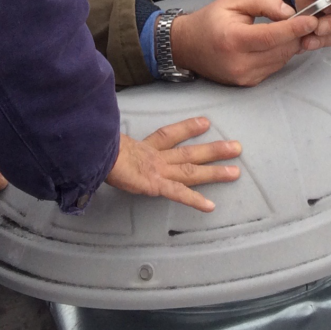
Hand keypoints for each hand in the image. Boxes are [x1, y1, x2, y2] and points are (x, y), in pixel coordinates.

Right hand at [106, 117, 240, 211]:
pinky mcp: (155, 184)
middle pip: (189, 152)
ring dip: (213, 172)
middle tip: (236, 147)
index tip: (205, 122)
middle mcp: (155, 157)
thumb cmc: (96, 146)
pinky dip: (194, 200)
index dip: (187, 128)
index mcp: (143, 147)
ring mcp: (157, 171)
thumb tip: (100, 133)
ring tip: (235, 172)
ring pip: (190, 171)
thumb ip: (110, 141)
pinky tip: (210, 207)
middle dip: (213, 150)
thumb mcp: (104, 140)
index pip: (169, 134)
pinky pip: (178, 193)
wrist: (94, 152)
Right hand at [169, 0, 319, 86]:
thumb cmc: (210, 20)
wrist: (186, 46)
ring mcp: (244, 76)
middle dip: (297, 35)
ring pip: (281, 60)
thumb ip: (263, 1)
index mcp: (234, 40)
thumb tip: (290, 13)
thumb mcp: (234, 1)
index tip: (312, 20)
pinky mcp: (248, 83)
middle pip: (282, 50)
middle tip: (304, 21)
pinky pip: (274, 67)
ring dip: (289, 45)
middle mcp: (240, 63)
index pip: (272, 36)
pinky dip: (279, 55)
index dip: (295, 28)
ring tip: (288, 31)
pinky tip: (273, 43)